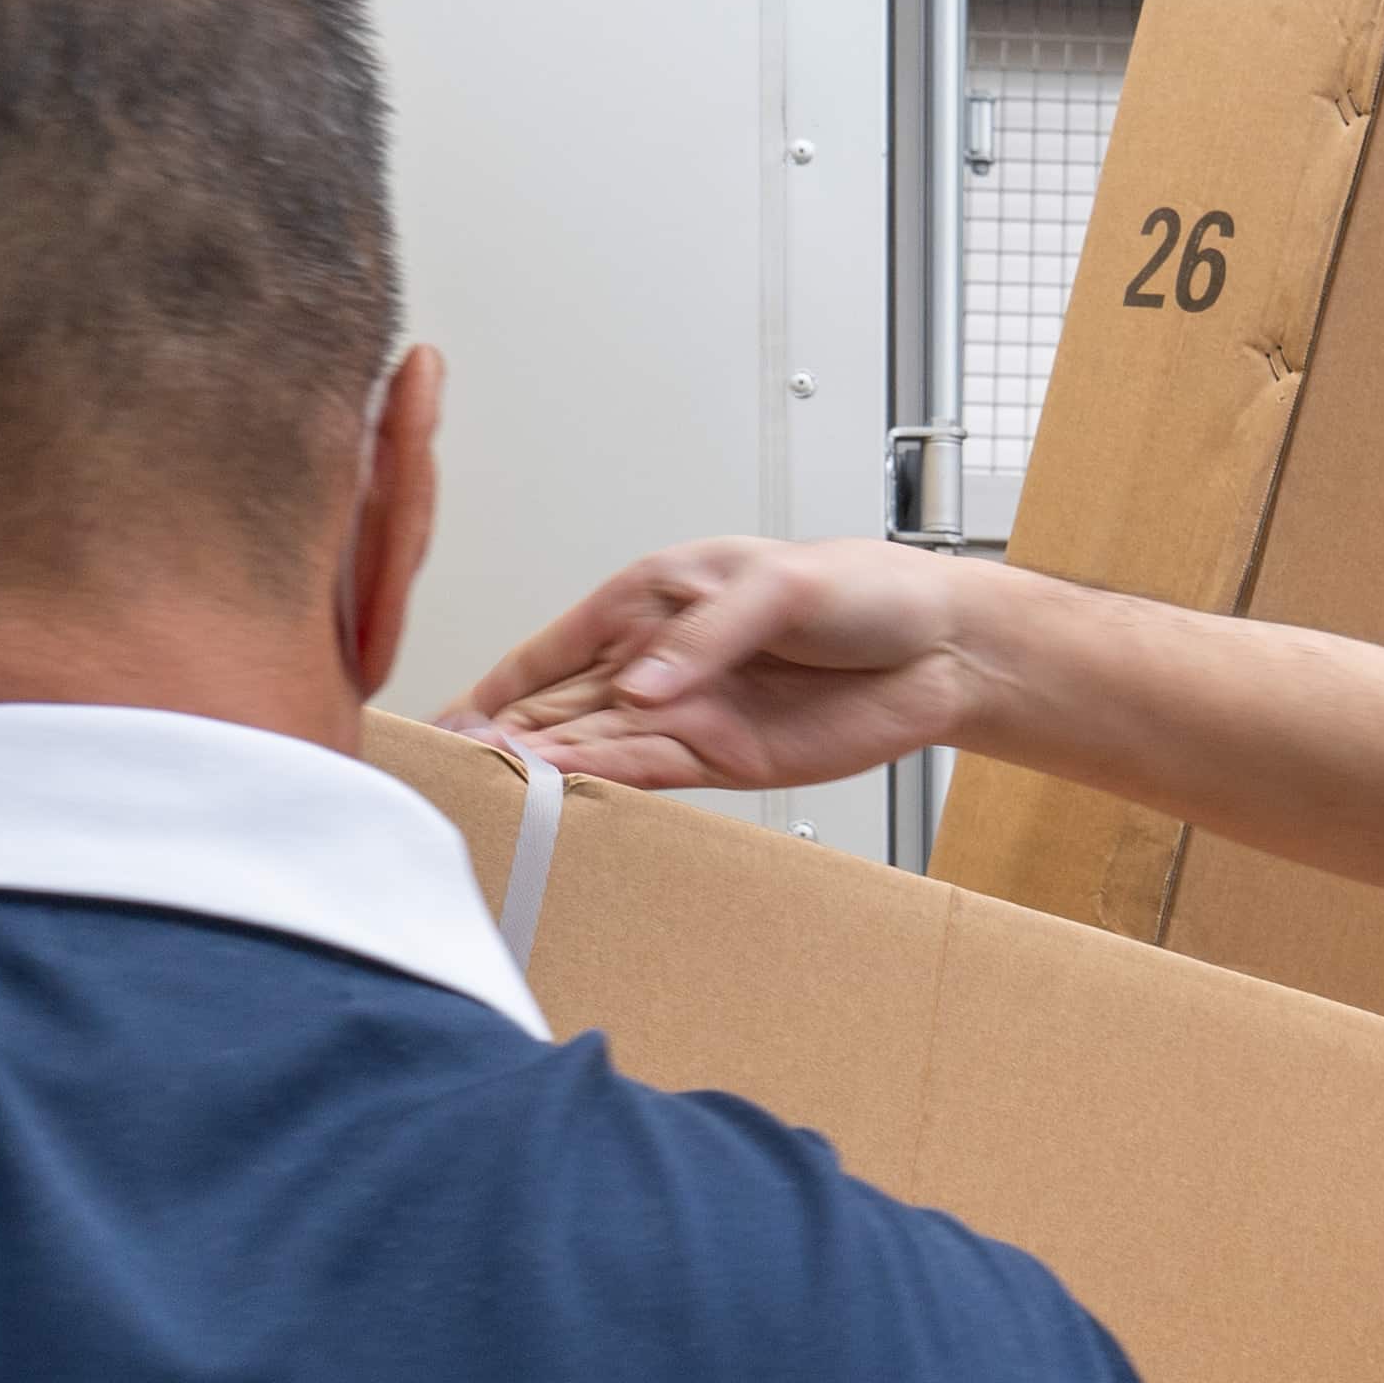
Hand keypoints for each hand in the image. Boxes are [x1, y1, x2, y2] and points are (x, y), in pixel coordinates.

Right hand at [440, 538, 987, 793]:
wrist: (941, 648)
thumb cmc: (864, 591)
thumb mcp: (780, 587)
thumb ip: (706, 637)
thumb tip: (640, 687)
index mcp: (651, 598)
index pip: (553, 649)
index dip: (497, 684)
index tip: (443, 718)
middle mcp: (656, 660)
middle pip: (558, 706)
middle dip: (502, 736)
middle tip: (446, 771)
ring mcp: (687, 713)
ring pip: (593, 745)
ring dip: (544, 768)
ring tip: (489, 790)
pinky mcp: (724, 758)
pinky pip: (649, 774)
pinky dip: (605, 784)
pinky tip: (560, 794)